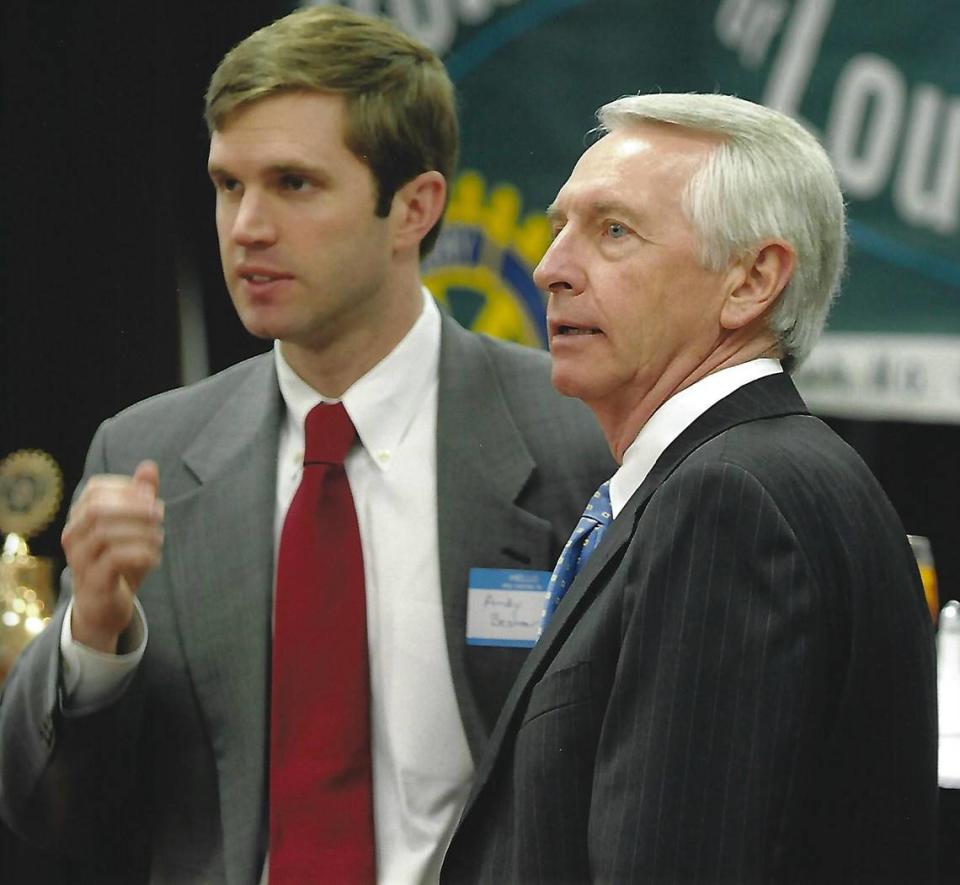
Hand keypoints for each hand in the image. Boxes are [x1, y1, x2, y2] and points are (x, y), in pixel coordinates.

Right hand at [62, 461, 163, 652]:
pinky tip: (155, 558)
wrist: (105, 608)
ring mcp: (79, 559)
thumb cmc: (120, 562)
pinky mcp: (92, 581)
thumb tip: (149, 466)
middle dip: (134, 508)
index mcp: (80, 517)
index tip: (152, 499)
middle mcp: (73, 535)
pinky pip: (114, 559)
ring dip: (140, 532)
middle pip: (98, 508)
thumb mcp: (134, 527)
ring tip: (159, 539)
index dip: (127, 489)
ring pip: (105, 533)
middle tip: (160, 515)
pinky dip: (141, 554)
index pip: (97, 489)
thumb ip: (140, 498)